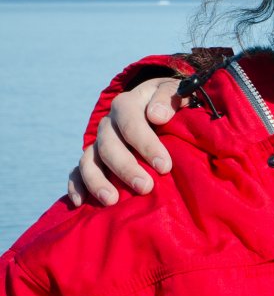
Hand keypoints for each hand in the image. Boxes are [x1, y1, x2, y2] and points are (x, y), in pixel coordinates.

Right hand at [66, 78, 182, 205]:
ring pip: (89, 160)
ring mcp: (98, 142)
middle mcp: (108, 124)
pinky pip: (77, 172)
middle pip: (108, 146)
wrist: (156, 106)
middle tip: (145, 187)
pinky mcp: (93, 158)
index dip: (147, 145)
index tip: (165, 167)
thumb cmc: (170, 103)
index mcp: (126, 105)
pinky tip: (81, 202)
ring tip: (112, 201)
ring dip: (97, 181)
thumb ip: (168, 98)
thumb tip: (156, 115)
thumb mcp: (175, 92)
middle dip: (125, 168)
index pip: (131, 124)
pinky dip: (76, 186)